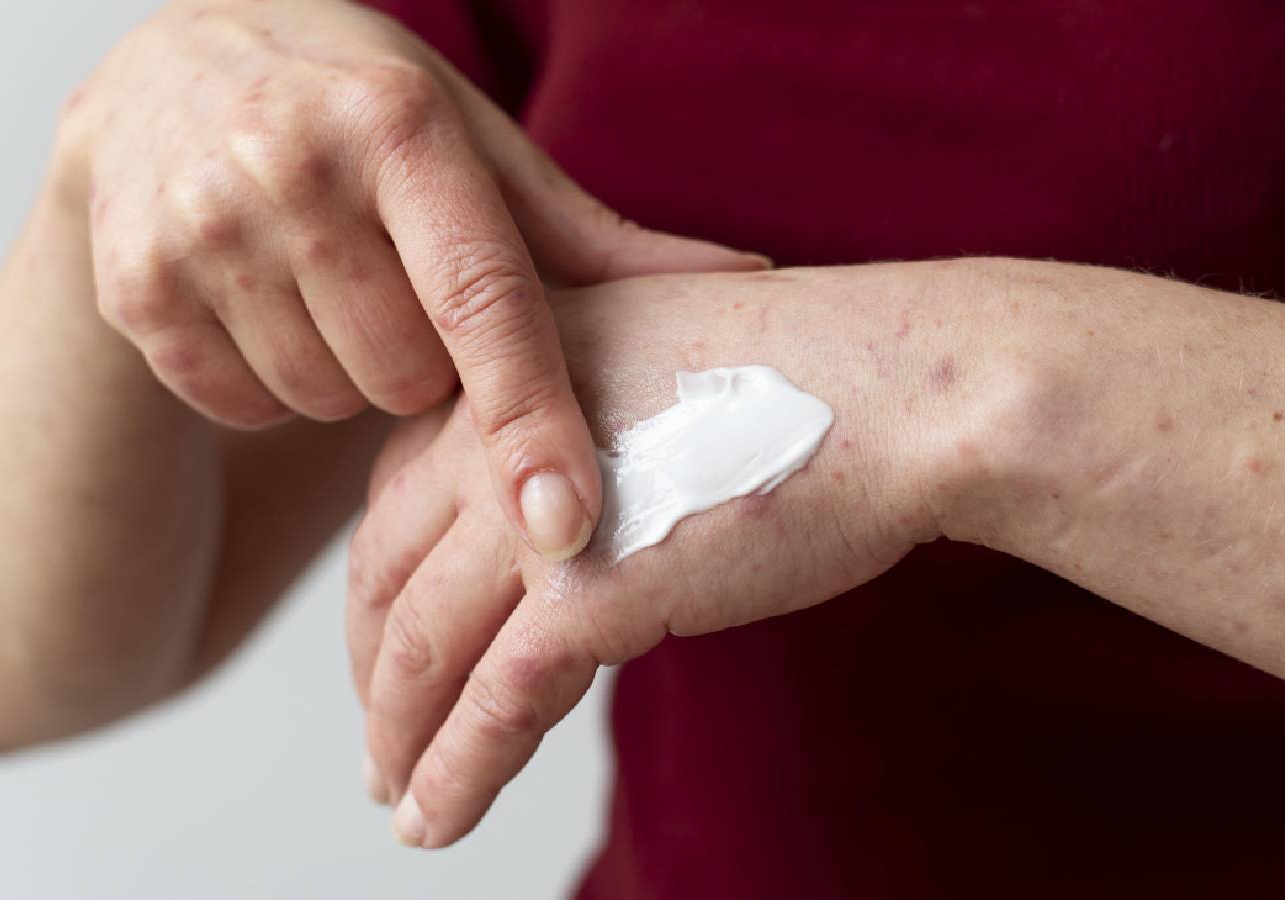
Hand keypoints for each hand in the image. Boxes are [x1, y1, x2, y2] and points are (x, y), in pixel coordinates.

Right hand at [55, 0, 767, 557]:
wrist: (168, 74)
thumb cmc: (362, 119)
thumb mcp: (471, 148)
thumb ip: (594, 236)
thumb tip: (754, 280)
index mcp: (400, 126)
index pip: (482, 299)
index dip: (530, 418)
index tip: (566, 524)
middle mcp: (290, 164)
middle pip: (407, 378)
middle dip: (427, 368)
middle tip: (403, 290)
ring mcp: (197, 226)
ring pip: (328, 400)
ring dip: (352, 373)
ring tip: (332, 282)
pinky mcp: (134, 287)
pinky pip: (245, 405)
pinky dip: (274, 379)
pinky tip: (266, 301)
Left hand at [347, 263, 984, 845]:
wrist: (912, 388)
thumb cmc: (827, 380)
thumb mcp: (671, 372)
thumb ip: (602, 432)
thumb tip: (593, 513)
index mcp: (517, 371)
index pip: (401, 492)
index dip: (384, 582)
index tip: (386, 638)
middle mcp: (500, 432)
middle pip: (386, 572)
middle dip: (372, 669)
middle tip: (380, 733)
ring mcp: (536, 512)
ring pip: (423, 649)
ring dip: (400, 738)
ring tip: (400, 799)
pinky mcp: (590, 589)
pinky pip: (494, 706)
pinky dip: (454, 774)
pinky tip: (437, 820)